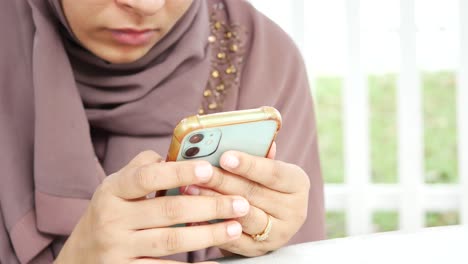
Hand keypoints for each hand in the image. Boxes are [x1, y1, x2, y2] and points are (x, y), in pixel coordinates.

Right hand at [55, 151, 249, 263]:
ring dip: (208, 234)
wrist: (80, 257)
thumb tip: (181, 154)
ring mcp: (117, 249)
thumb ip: (144, 168)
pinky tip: (213, 262)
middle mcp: (112, 219)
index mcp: (112, 191)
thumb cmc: (110, 213)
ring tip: (235, 226)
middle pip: (168, 210)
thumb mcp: (117, 187)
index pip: (147, 177)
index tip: (210, 169)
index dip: (180, 172)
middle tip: (240, 202)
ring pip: (171, 241)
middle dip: (209, 206)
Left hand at [183, 143, 310, 256]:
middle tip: (197, 171)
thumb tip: (250, 136)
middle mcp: (294, 211)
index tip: (224, 157)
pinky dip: (212, 227)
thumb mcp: (269, 168)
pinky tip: (193, 215)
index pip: (273, 172)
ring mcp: (278, 233)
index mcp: (298, 184)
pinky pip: (232, 239)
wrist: (272, 221)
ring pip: (242, 216)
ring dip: (213, 202)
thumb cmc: (265, 184)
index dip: (249, 165)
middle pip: (253, 194)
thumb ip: (259, 154)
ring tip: (189, 189)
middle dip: (221, 181)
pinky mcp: (259, 251)